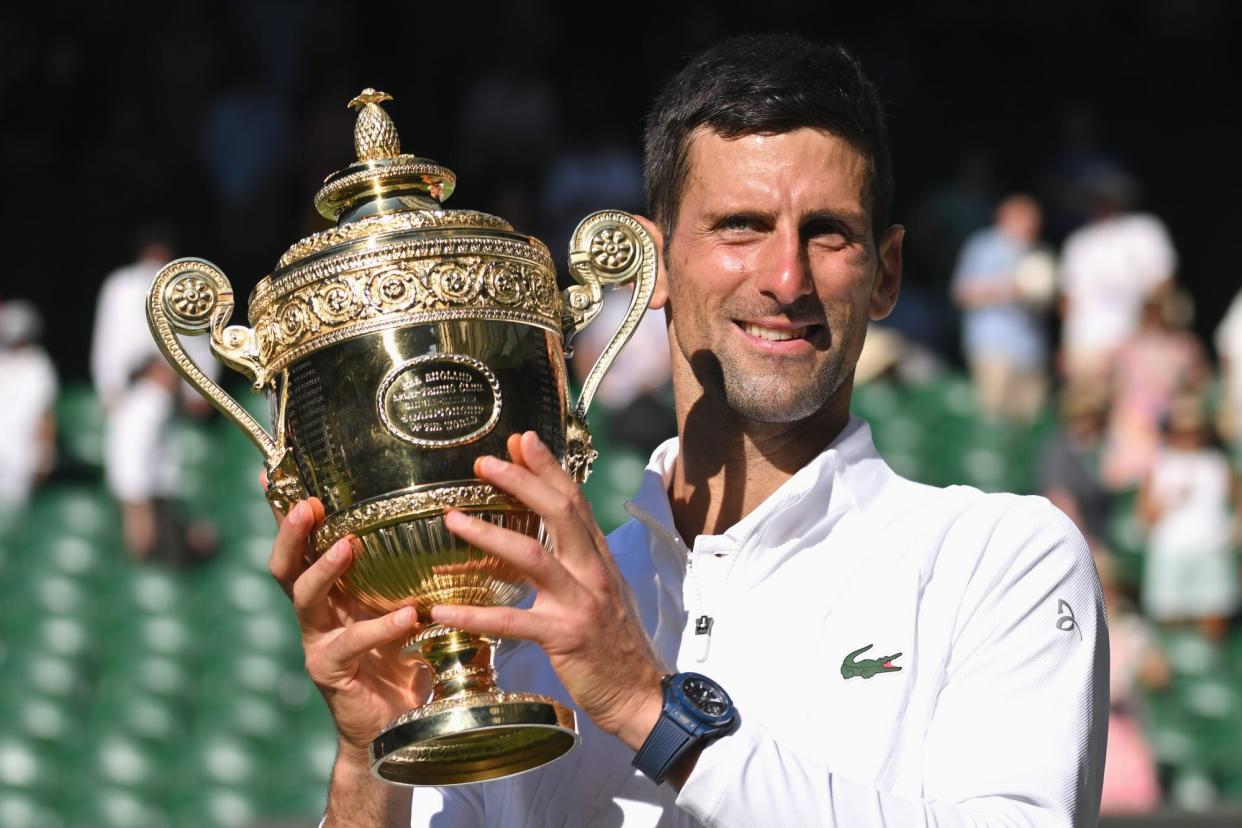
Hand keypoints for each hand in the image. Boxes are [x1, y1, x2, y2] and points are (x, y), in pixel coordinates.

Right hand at [267, 494, 427, 759]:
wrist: (396, 727)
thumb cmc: (403, 658)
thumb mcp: (403, 605)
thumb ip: (409, 574)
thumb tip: (443, 518)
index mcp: (329, 591)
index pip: (300, 544)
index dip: (283, 511)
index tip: (268, 472)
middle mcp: (315, 613)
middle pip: (286, 566)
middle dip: (292, 532)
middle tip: (309, 503)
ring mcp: (318, 643)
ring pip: (305, 598)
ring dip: (325, 569)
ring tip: (348, 545)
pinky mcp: (331, 672)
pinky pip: (351, 644)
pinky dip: (381, 627)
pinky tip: (409, 616)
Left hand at [432, 432, 666, 749]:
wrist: (642, 696)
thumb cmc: (615, 646)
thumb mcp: (604, 592)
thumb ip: (581, 560)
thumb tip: (556, 533)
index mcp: (599, 558)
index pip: (574, 500)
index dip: (548, 467)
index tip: (521, 439)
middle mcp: (593, 572)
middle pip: (558, 513)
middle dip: (521, 481)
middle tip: (484, 462)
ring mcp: (580, 602)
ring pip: (533, 556)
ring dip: (489, 534)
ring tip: (451, 518)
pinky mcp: (564, 637)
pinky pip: (513, 621)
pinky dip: (475, 614)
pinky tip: (442, 609)